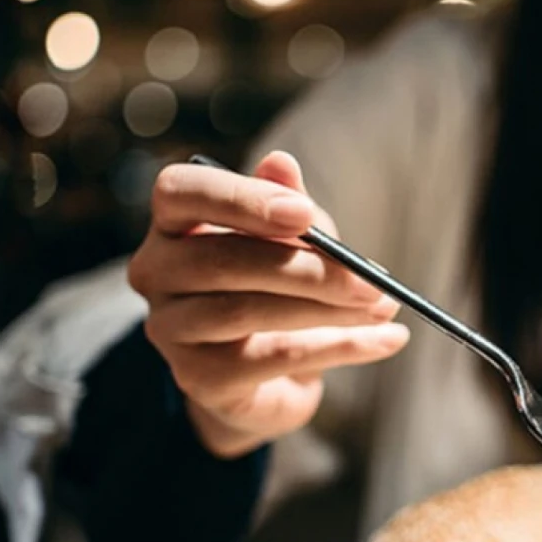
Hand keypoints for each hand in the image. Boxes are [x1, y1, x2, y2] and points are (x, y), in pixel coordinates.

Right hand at [128, 151, 409, 458]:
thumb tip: (281, 163)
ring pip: (244, 312)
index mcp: (174, 222)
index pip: (180, 192)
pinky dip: (338, 348)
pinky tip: (384, 340)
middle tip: (370, 280)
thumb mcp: (295, 237)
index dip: (240, 199)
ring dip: (326, 310)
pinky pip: (272, 359)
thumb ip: (289, 204)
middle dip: (307, 269)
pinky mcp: (198, 378)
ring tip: (383, 307)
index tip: (303, 213)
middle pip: (220, 260)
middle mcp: (156, 272)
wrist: (272, 373)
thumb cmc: (279, 285)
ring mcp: (170, 330)